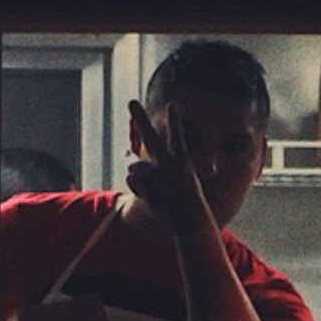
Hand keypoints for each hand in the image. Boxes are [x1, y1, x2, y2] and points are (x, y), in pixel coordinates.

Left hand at [124, 98, 216, 239]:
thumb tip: (132, 169)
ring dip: (140, 177)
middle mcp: (168, 163)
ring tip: (157, 192)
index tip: (173, 104)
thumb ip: (160, 172)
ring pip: (135, 168)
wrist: (190, 219)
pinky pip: (132, 180)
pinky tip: (151, 197)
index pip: (178, 137)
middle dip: (141, 118)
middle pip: (151, 137)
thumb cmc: (189, 204)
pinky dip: (137, 188)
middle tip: (131, 101)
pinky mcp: (146, 183)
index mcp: (182, 162)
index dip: (175, 121)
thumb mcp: (182, 184)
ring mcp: (156, 172)